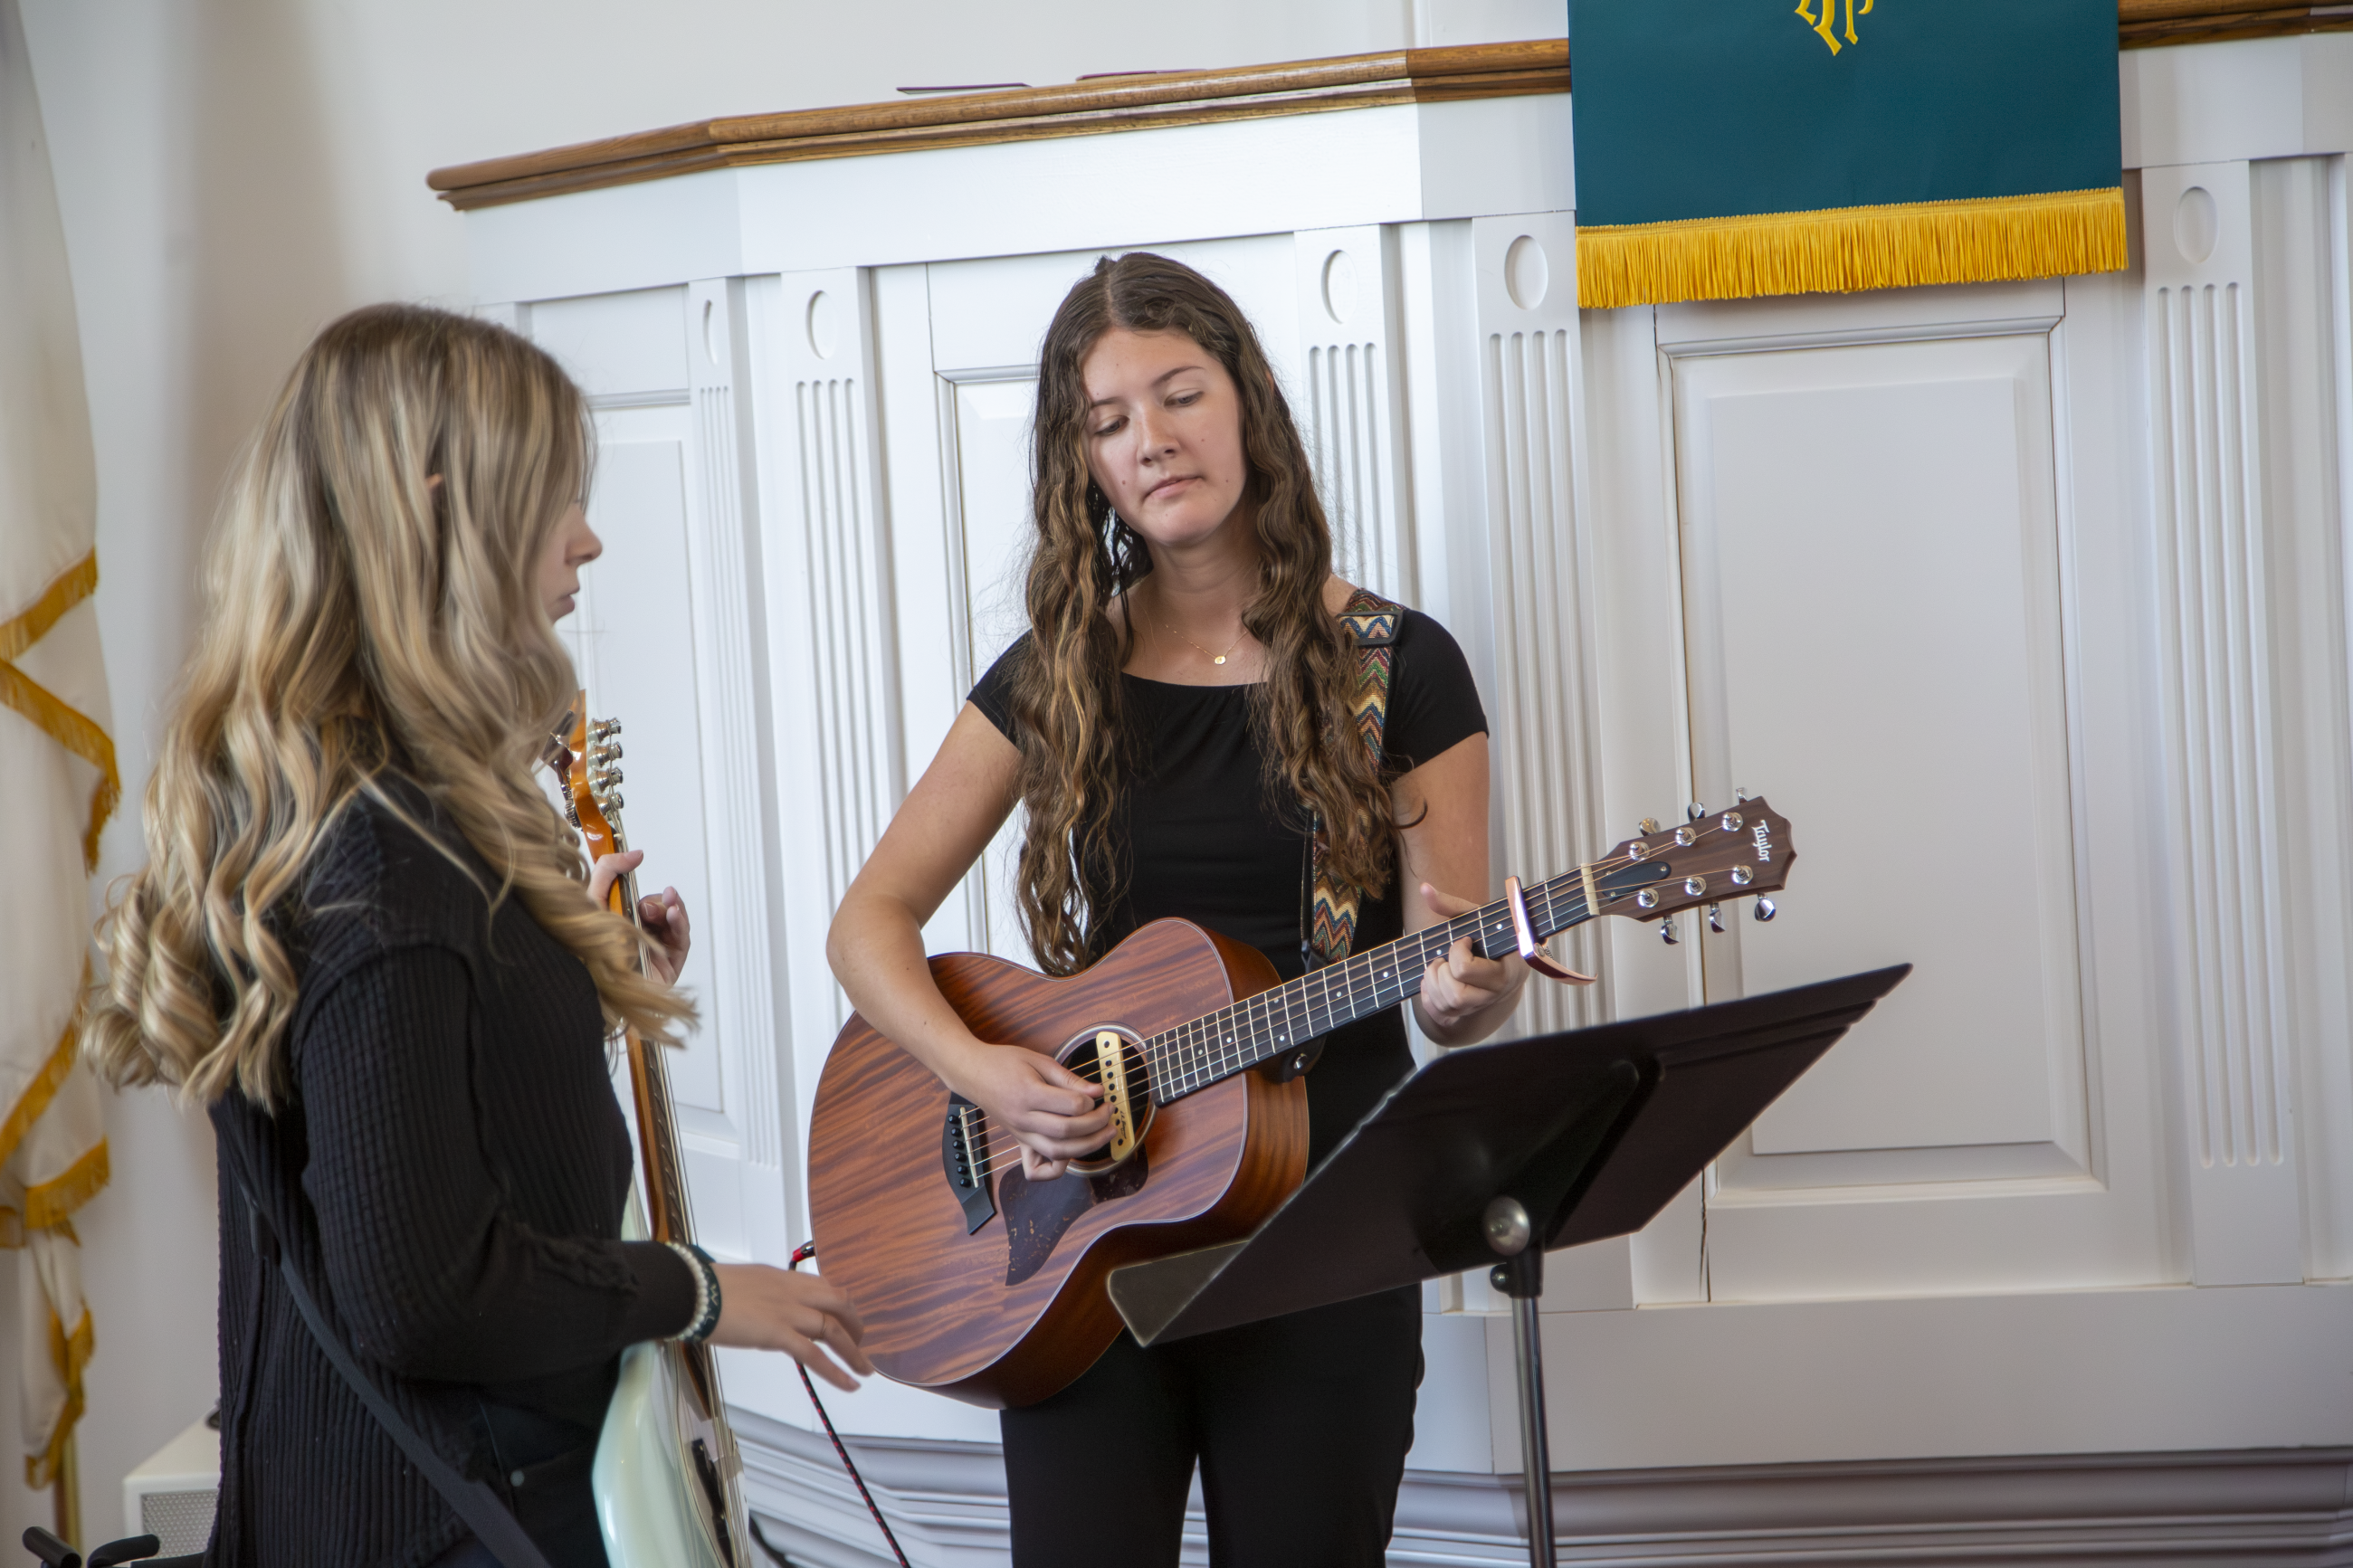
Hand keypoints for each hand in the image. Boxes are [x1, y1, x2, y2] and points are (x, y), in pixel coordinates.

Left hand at [588, 852, 691, 982]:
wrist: (597, 985)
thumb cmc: (588, 950)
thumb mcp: (592, 899)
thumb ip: (608, 870)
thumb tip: (634, 854)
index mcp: (616, 923)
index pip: (635, 898)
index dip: (640, 884)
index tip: (639, 863)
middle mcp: (635, 936)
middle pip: (657, 908)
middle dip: (657, 900)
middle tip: (647, 906)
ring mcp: (653, 951)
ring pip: (673, 921)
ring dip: (671, 909)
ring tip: (664, 908)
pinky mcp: (669, 965)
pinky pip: (682, 939)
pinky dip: (680, 922)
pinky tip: (673, 915)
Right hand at [708, 1263, 873, 1390]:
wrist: (693, 1292)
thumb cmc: (708, 1289)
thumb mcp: (746, 1284)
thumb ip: (764, 1295)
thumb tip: (767, 1311)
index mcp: (784, 1277)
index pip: (824, 1287)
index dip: (840, 1303)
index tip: (847, 1316)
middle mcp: (793, 1291)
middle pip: (839, 1304)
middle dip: (855, 1324)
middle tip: (860, 1342)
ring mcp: (788, 1312)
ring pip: (834, 1330)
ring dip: (854, 1352)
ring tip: (865, 1369)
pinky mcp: (779, 1334)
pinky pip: (814, 1355)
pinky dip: (836, 1371)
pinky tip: (850, 1383)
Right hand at [949, 1041, 1110, 1181]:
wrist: (972, 1073)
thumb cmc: (1004, 1063)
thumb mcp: (1038, 1060)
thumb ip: (1068, 1078)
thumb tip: (1096, 1091)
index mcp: (1028, 1094)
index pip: (1071, 1106)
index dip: (1092, 1102)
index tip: (1099, 1095)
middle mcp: (1023, 1119)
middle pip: (1067, 1132)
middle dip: (1096, 1125)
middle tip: (1109, 1113)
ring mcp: (1020, 1134)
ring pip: (1057, 1153)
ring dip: (1087, 1147)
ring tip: (1105, 1133)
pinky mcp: (1020, 1142)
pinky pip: (1036, 1169)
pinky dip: (1055, 1169)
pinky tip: (1071, 1154)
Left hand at [1413, 883, 1528, 1044]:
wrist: (1508, 959)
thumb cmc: (1492, 934)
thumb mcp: (1477, 917)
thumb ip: (1451, 905)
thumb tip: (1424, 888)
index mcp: (1504, 972)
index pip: (1465, 970)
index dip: (1457, 951)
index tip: (1465, 940)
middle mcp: (1493, 995)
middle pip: (1455, 994)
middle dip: (1441, 971)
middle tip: (1446, 957)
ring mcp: (1479, 1006)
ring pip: (1447, 1006)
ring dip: (1432, 983)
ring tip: (1439, 966)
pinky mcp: (1466, 1013)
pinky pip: (1440, 1015)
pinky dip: (1428, 999)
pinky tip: (1433, 981)